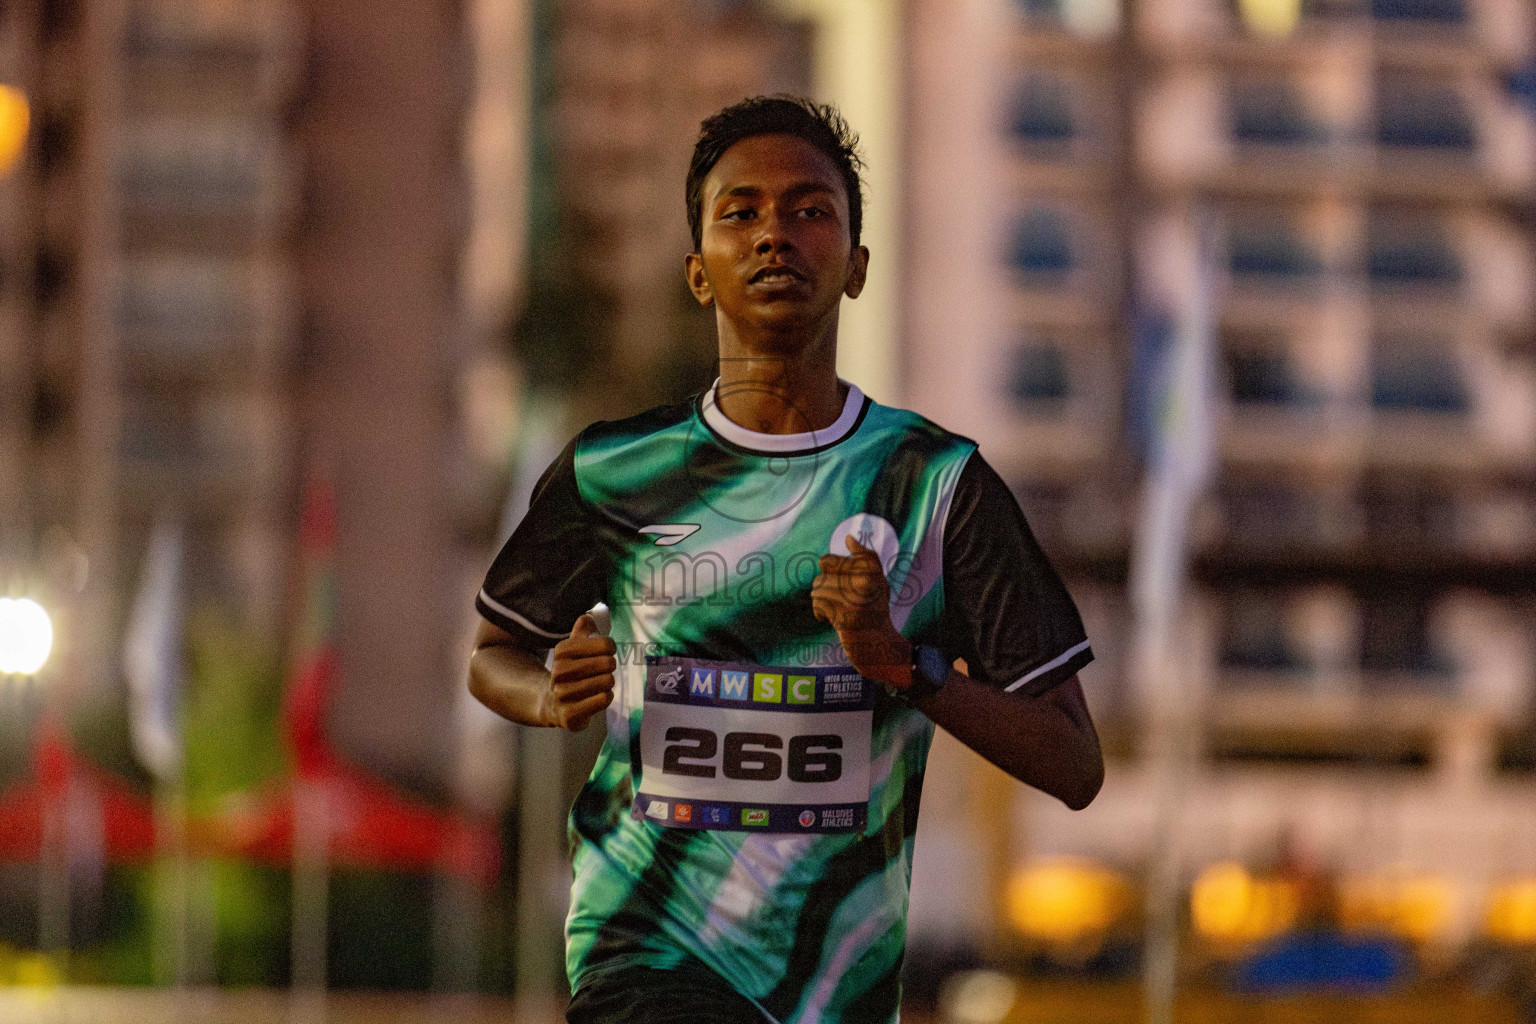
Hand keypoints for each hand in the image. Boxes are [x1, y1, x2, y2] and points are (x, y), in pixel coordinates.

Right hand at [544, 613, 616, 730]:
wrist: (554, 704)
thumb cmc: (572, 672)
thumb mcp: (574, 649)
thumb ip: (583, 631)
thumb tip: (588, 617)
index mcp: (562, 651)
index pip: (604, 644)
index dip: (610, 647)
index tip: (606, 652)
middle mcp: (559, 672)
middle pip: (607, 663)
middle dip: (610, 667)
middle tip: (604, 670)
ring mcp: (563, 694)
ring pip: (607, 682)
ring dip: (608, 683)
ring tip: (599, 684)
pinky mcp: (570, 714)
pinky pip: (603, 700)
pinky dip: (606, 697)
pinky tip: (598, 697)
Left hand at [811, 535, 911, 688]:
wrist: (879, 644)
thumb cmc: (875, 609)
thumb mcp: (878, 580)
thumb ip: (866, 558)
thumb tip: (849, 538)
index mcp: (870, 570)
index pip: (826, 560)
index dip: (828, 574)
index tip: (843, 585)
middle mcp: (864, 582)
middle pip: (819, 576)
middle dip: (824, 589)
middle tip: (841, 601)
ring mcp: (855, 600)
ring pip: (817, 590)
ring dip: (822, 602)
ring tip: (838, 610)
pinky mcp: (845, 617)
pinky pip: (818, 606)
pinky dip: (821, 614)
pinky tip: (833, 620)